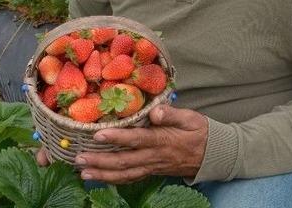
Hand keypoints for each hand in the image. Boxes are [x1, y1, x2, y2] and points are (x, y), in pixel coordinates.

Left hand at [75, 105, 207, 183]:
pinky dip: (114, 180)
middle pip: (124, 161)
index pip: (137, 139)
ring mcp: (152, 167)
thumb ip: (172, 114)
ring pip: (125, 174)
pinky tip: (100, 178)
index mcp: (162, 140)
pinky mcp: (152, 172)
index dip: (117, 138)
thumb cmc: (200, 131)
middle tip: (79, 159)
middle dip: (100, 161)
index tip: (98, 135)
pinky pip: (131, 178)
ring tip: (83, 172)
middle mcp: (155, 157)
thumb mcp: (191, 117)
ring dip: (102, 174)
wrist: (212, 155)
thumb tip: (154, 111)